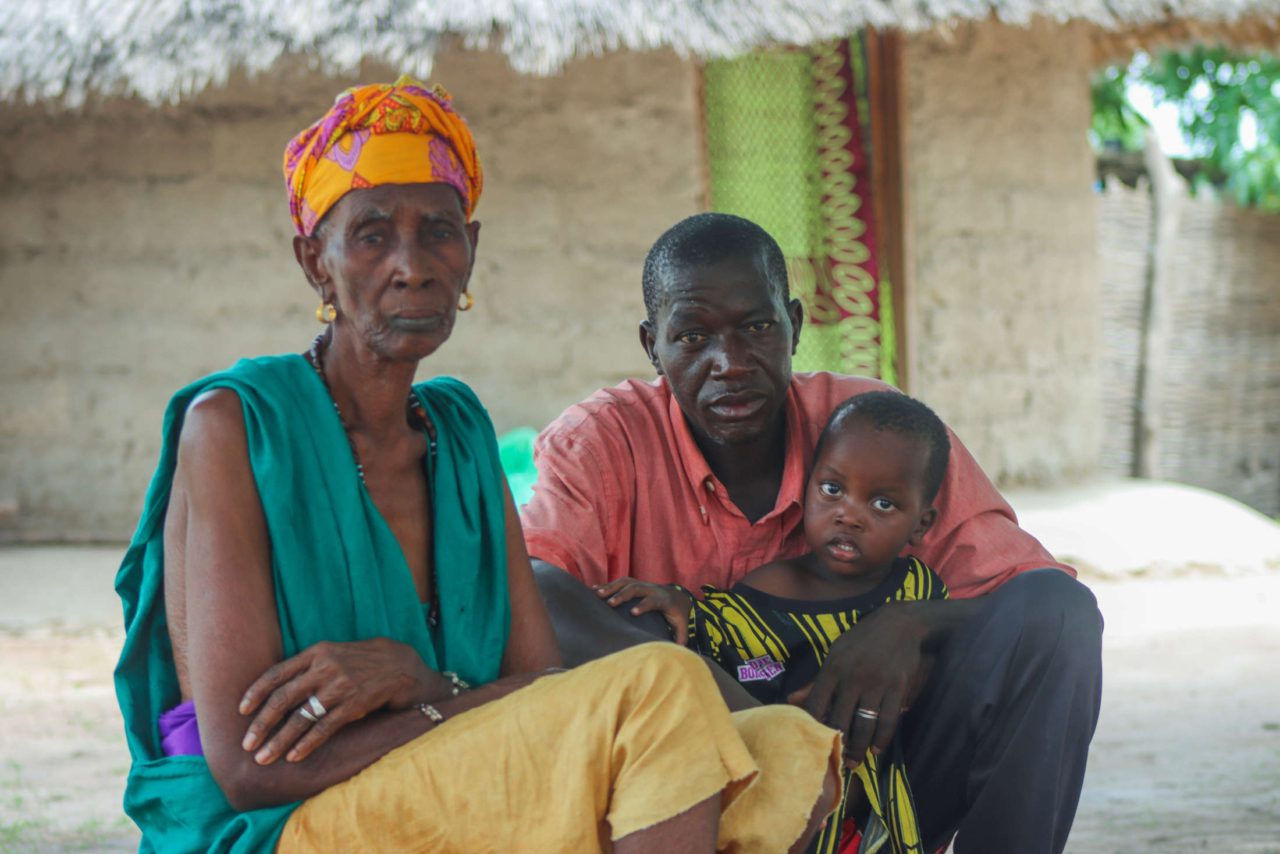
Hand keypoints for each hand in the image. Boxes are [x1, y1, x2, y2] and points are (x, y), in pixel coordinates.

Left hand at [239, 637, 448, 764]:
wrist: (403, 665)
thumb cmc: (364, 661)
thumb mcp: (335, 655)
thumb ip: (310, 667)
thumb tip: (278, 690)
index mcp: (317, 652)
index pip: (277, 673)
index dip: (256, 692)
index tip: (241, 711)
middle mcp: (325, 667)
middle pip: (283, 697)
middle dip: (261, 723)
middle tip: (247, 744)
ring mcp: (340, 685)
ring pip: (301, 717)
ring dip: (279, 740)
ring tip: (264, 758)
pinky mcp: (355, 703)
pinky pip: (325, 727)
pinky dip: (307, 743)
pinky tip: (294, 756)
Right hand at [594, 578, 693, 644]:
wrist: (678, 596)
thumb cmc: (678, 615)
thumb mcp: (682, 626)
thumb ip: (681, 638)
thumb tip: (678, 652)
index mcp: (664, 600)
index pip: (653, 601)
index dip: (644, 605)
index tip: (633, 612)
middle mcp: (652, 589)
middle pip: (636, 588)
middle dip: (622, 595)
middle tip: (610, 603)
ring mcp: (643, 585)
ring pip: (626, 582)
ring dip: (611, 587)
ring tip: (597, 594)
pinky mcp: (635, 583)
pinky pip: (620, 582)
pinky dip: (607, 585)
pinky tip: (594, 590)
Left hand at [787, 605, 932, 768]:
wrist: (900, 624)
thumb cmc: (862, 641)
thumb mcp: (836, 654)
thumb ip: (816, 682)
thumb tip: (791, 700)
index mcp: (833, 667)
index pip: (816, 704)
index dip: (812, 726)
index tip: (811, 742)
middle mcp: (852, 677)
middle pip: (840, 720)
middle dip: (837, 744)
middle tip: (835, 762)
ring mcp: (876, 683)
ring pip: (865, 724)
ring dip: (859, 748)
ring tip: (854, 762)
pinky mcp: (897, 687)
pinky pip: (888, 720)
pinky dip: (882, 738)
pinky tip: (877, 749)